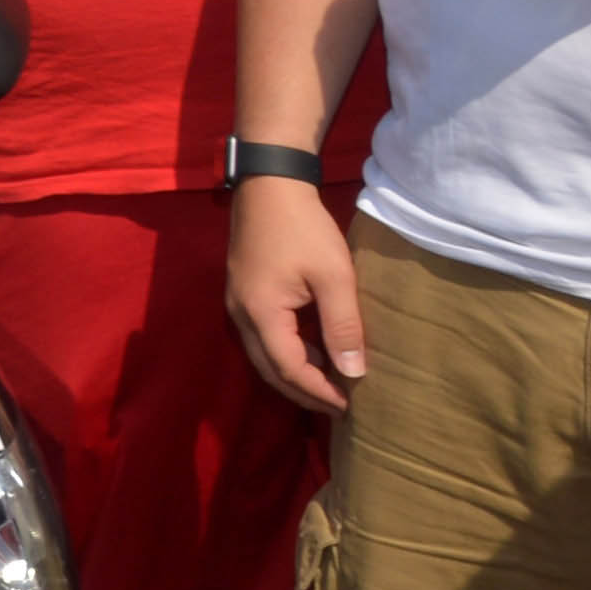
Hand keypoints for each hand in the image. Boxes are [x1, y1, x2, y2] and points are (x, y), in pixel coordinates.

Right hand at [224, 176, 366, 413]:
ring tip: (331, 383)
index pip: (289, 369)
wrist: (268, 183)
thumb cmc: (302, 228)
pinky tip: (314, 349)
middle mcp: (241, 314)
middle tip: (339, 406)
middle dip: (304, 392)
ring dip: (295, 373)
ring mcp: (237, 303)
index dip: (318, 392)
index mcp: (261, 313)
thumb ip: (343, 326)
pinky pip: (263, 336)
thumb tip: (353, 372)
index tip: (349, 405)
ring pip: (264, 355)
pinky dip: (288, 352)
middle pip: (269, 369)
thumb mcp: (333, 276)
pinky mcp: (242, 292)